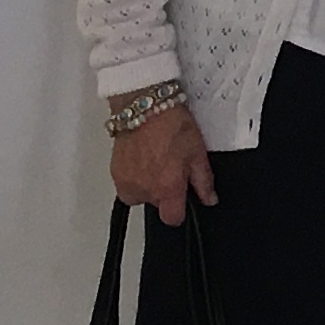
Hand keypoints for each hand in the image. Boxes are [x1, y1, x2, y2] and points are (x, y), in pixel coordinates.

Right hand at [109, 101, 217, 224]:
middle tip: (171, 168)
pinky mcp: (115, 174)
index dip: (179, 210)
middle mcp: (144, 190)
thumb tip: (209, 200)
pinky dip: (135, 177)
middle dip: (164, 192)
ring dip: (148, 185)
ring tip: (156, 161)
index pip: (172, 219)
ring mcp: (127, 183)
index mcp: (167, 188)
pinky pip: (127, 185)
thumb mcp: (197, 152)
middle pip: (157, 205)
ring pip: (141, 195)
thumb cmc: (171, 125)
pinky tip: (143, 158)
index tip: (183, 198)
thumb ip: (203, 182)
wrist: (144, 106)